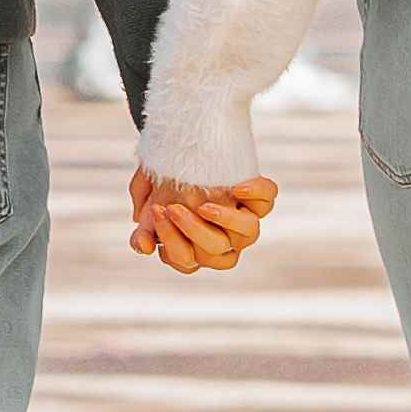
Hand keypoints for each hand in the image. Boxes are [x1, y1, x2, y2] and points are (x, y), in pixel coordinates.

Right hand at [130, 170, 276, 273]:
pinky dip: (258, 194)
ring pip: (249, 233)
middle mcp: (224, 239)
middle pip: (216, 251)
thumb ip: (145, 228)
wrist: (184, 151)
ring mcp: (243, 220)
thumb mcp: (150, 203)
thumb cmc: (166, 184)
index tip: (158, 213)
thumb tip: (143, 247)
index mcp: (195, 247)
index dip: (172, 242)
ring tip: (205, 206)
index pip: (186, 260)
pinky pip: (268, 200)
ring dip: (227, 221)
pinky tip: (238, 188)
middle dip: (191, 230)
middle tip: (172, 208)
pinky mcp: (259, 196)